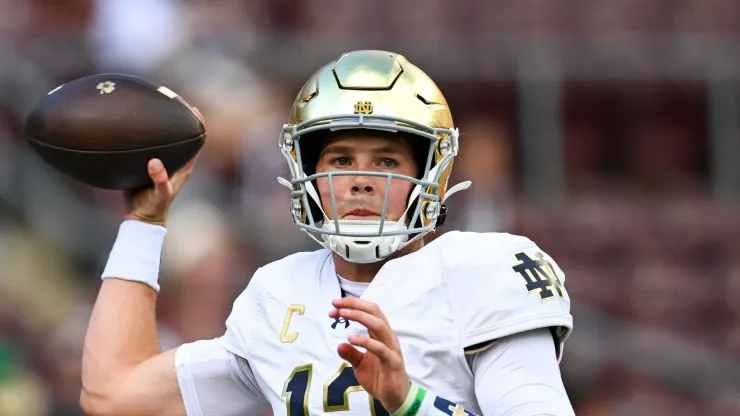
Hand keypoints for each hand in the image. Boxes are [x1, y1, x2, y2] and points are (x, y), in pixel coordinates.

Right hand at [124, 108, 203, 225]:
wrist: (141, 218)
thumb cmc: (155, 207)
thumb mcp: (159, 194)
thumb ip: (160, 180)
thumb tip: (155, 162)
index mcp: (184, 167)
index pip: (198, 142)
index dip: (199, 125)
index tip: (194, 109)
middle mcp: (175, 162)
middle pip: (182, 136)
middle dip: (179, 118)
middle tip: (171, 100)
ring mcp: (162, 163)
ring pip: (165, 140)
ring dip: (162, 125)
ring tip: (153, 106)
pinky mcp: (148, 165)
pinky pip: (149, 146)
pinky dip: (145, 135)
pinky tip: (133, 125)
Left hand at [329, 297, 410, 412]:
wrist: (395, 397)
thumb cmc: (380, 377)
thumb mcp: (360, 365)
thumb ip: (351, 354)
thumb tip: (339, 345)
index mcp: (381, 334)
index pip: (370, 312)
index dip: (353, 305)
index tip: (335, 304)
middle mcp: (388, 337)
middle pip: (375, 312)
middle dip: (355, 305)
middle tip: (335, 304)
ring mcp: (391, 348)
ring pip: (379, 325)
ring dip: (359, 316)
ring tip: (342, 314)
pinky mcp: (392, 361)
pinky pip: (380, 348)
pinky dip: (365, 341)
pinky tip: (351, 339)